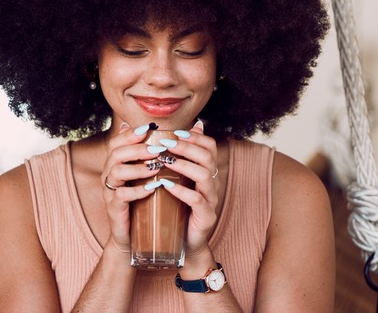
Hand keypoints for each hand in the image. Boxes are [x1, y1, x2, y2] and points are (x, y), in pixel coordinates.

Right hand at [101, 124, 162, 252]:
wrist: (133, 235)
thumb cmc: (143, 200)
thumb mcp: (147, 176)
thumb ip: (152, 155)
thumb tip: (161, 129)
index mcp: (115, 164)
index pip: (117, 142)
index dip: (130, 134)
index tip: (148, 128)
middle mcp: (109, 175)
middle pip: (115, 154)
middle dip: (137, 148)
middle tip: (158, 149)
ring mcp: (109, 191)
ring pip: (116, 173)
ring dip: (138, 168)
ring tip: (157, 167)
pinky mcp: (114, 208)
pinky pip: (121, 196)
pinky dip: (137, 191)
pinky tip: (152, 188)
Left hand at [154, 120, 219, 259]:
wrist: (185, 244)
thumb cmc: (179, 209)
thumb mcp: (178, 181)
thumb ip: (177, 160)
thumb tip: (176, 137)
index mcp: (208, 172)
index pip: (210, 147)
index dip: (195, 137)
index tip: (175, 132)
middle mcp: (212, 183)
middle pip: (207, 157)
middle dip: (186, 147)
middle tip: (165, 144)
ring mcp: (211, 200)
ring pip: (203, 175)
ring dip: (183, 165)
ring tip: (165, 161)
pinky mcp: (206, 217)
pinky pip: (196, 200)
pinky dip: (181, 190)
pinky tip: (165, 185)